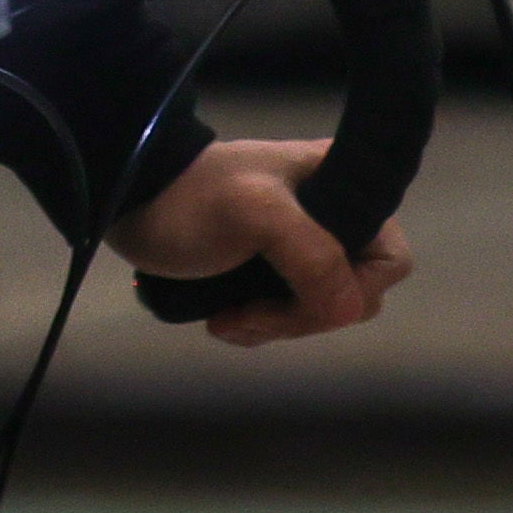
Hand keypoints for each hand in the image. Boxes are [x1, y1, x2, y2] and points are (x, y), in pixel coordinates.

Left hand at [108, 136, 414, 346]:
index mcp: (337, 185)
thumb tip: (347, 309)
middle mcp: (326, 216)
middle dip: (302, 314)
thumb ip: (311, 256)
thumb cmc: (188, 197)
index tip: (303, 293)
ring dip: (274, 325)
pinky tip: (220, 319)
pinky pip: (284, 315)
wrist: (124, 199)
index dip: (355, 288)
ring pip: (315, 310)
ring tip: (225, 318)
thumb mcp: (253, 214)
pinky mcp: (263, 268)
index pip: (387, 259)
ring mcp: (295, 244)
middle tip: (250, 312)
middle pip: (350, 294)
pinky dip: (257, 326)